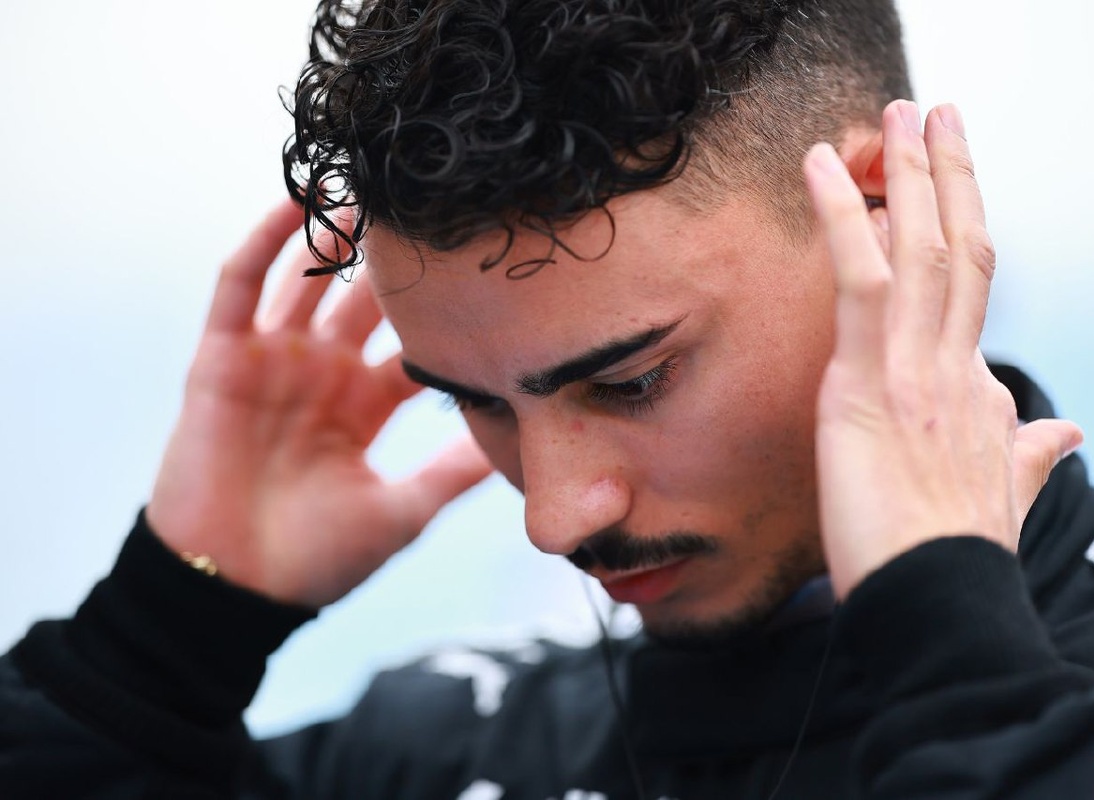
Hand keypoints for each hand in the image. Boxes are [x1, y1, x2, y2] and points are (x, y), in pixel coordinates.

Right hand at [147, 200, 492, 606]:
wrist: (233, 588)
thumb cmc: (317, 560)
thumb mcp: (403, 511)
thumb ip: (453, 473)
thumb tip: (519, 450)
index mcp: (363, 405)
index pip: (412, 342)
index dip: (447, 311)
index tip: (493, 270)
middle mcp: (322, 374)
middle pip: (364, 300)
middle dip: (395, 262)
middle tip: (439, 208)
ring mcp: (272, 362)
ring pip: (307, 279)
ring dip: (334, 233)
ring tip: (374, 185)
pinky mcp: (222, 359)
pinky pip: (240, 286)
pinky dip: (265, 243)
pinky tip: (297, 200)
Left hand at [804, 101, 1082, 599]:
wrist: (940, 607)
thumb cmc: (952, 563)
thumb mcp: (999, 499)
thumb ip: (1027, 457)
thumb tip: (1064, 434)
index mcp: (977, 397)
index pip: (966, 298)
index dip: (954, 237)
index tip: (938, 198)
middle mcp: (956, 370)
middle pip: (961, 251)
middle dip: (950, 177)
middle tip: (936, 115)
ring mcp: (917, 369)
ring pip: (921, 247)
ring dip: (910, 171)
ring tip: (900, 110)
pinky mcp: (870, 380)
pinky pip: (859, 277)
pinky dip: (840, 216)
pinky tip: (819, 166)